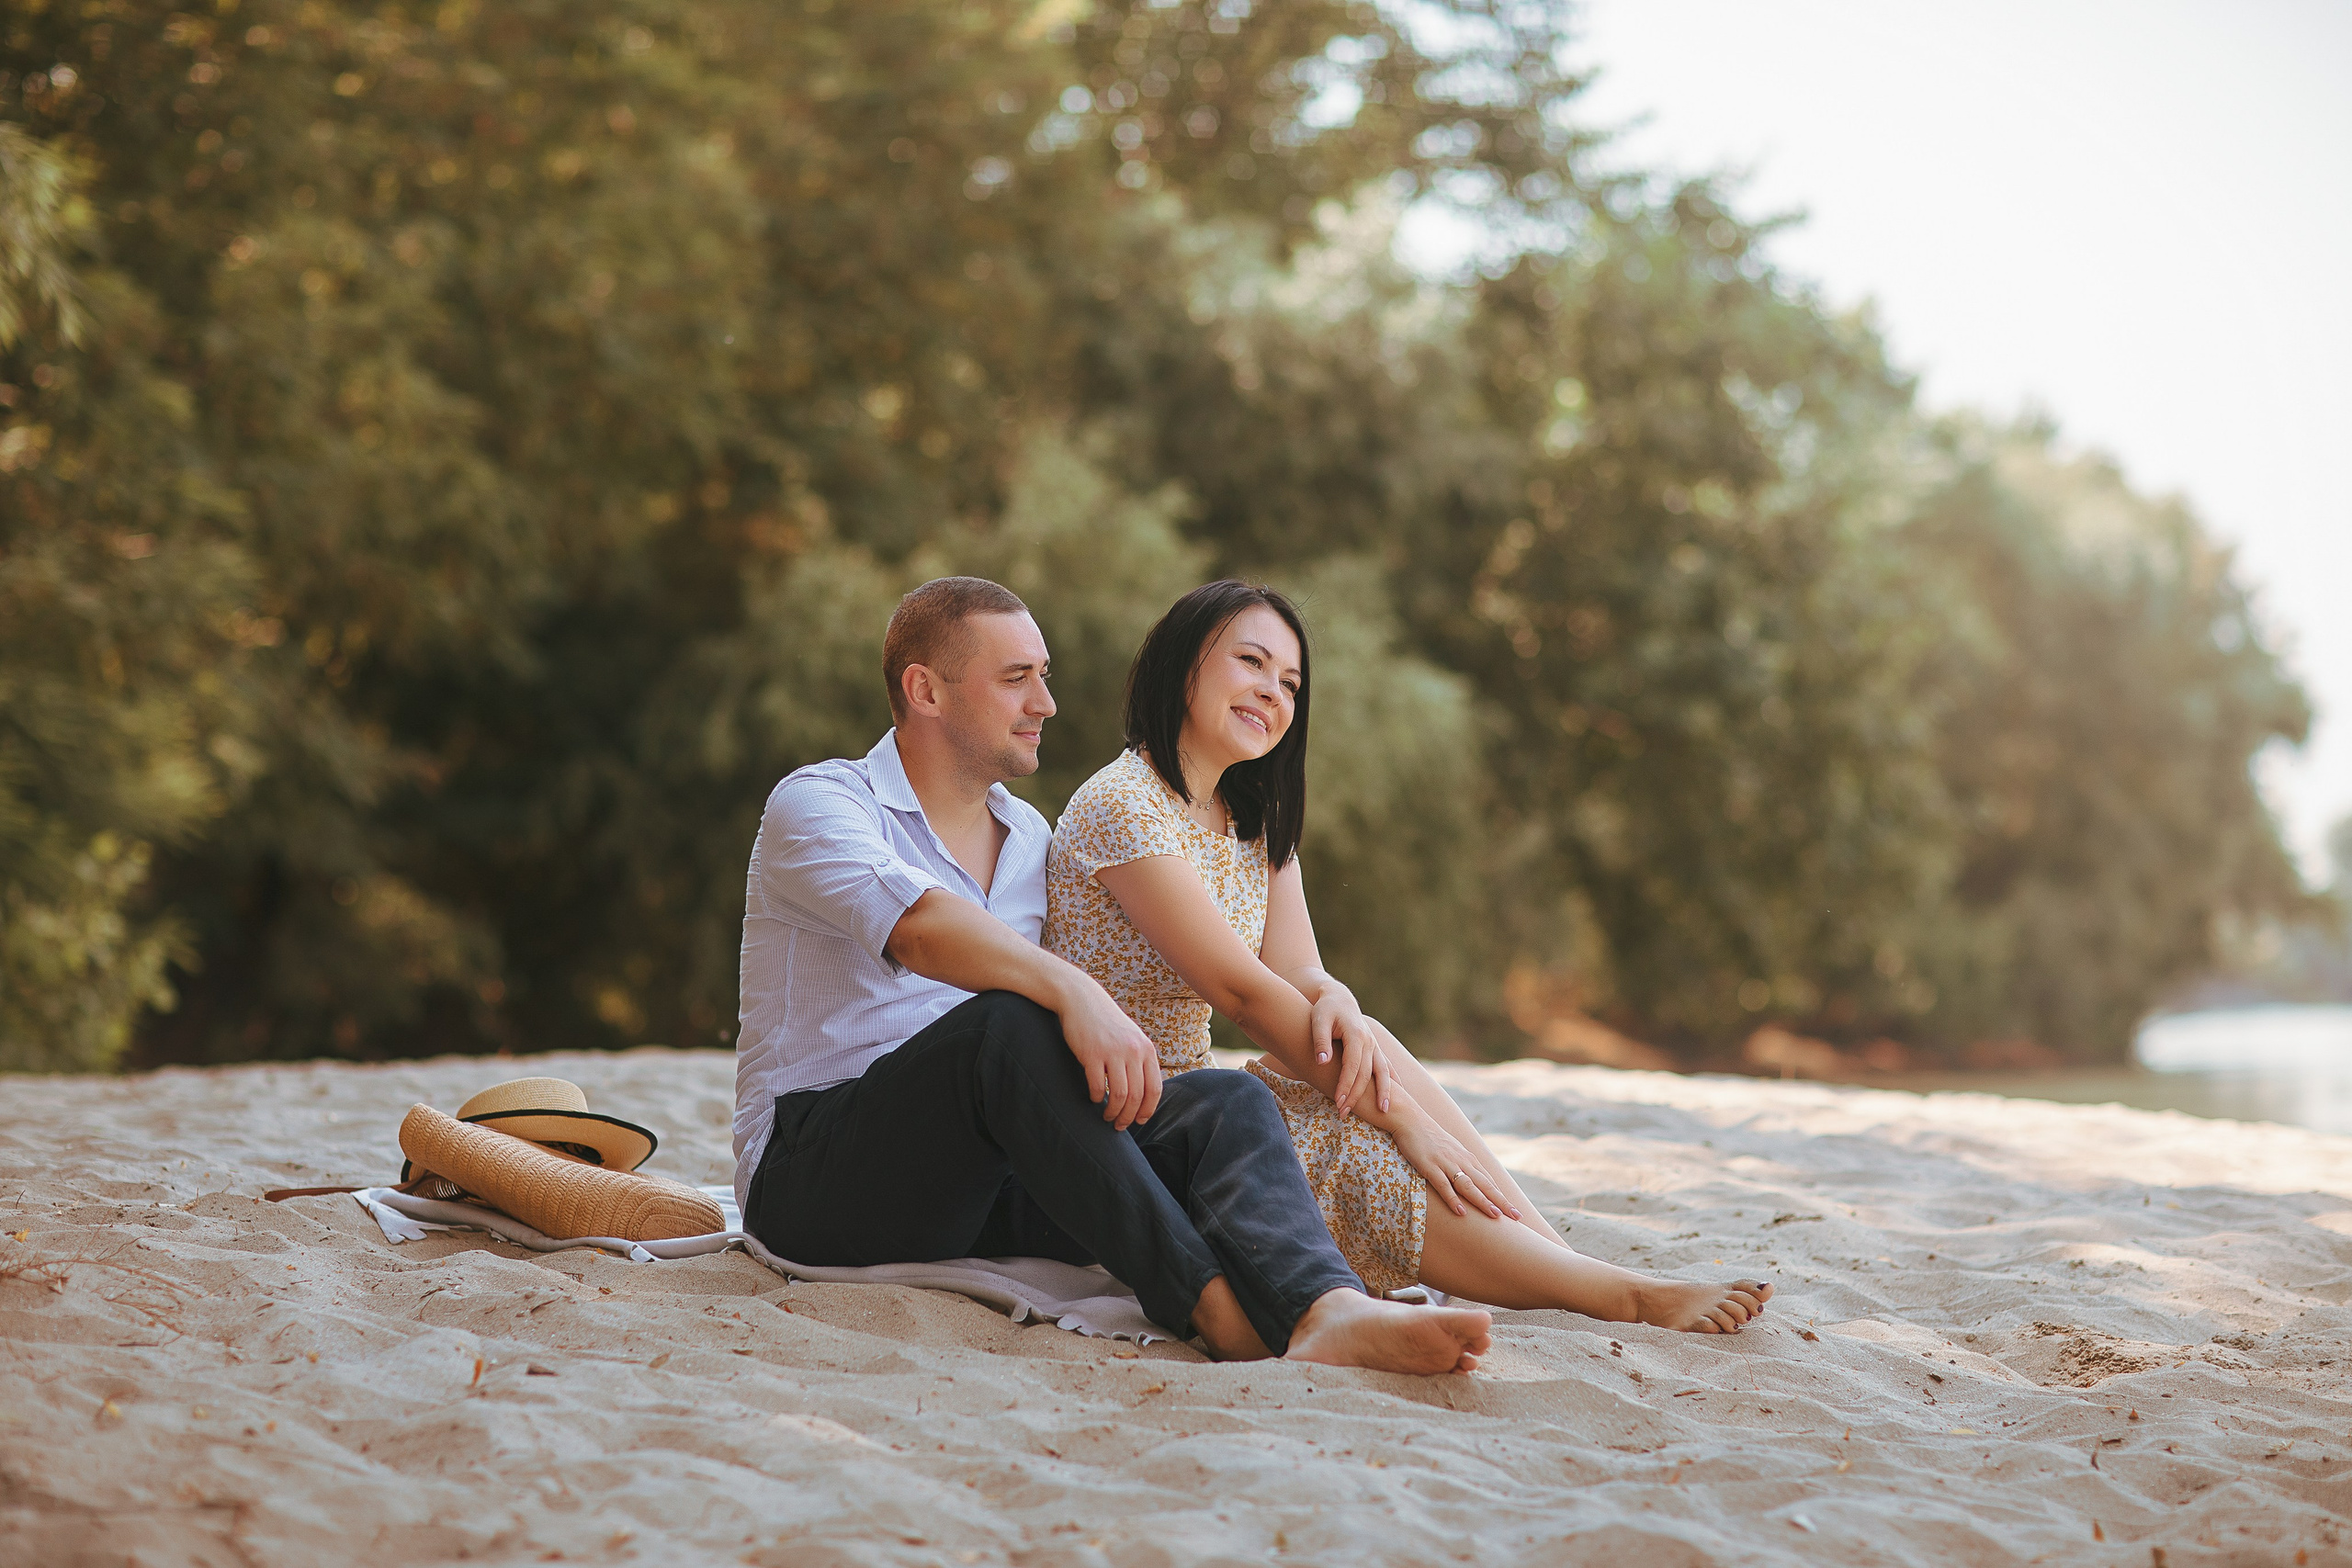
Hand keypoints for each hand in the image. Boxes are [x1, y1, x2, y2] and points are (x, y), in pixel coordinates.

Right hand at [1056, 974, 1162, 1130]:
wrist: (1082, 1000)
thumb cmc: (1107, 1024)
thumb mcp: (1131, 1038)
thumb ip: (1140, 1060)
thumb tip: (1145, 1093)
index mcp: (1146, 1049)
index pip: (1155, 1089)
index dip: (1148, 1110)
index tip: (1139, 1121)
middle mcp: (1133, 1051)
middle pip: (1137, 1096)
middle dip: (1129, 1117)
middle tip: (1120, 1126)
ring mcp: (1113, 1052)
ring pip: (1120, 1095)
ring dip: (1114, 1112)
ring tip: (1108, 1117)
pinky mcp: (1092, 1053)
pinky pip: (1098, 1086)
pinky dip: (1097, 1098)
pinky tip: (1094, 1098)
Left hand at [1307, 984, 1393, 1118]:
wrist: (1339, 998)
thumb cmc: (1325, 1009)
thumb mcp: (1318, 1020)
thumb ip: (1320, 1040)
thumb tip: (1322, 1061)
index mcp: (1356, 1035)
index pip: (1352, 1066)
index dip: (1346, 1085)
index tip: (1338, 1101)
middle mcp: (1369, 1042)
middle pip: (1366, 1074)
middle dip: (1356, 1095)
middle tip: (1344, 1112)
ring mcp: (1375, 1046)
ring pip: (1383, 1072)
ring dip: (1383, 1092)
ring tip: (1383, 1111)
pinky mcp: (1375, 1049)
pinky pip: (1387, 1067)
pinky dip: (1393, 1082)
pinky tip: (1397, 1096)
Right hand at [1389, 1109, 1518, 1220]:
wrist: (1410, 1119)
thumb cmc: (1430, 1137)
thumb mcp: (1452, 1150)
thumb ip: (1463, 1164)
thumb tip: (1473, 1178)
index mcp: (1468, 1159)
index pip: (1489, 1181)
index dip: (1503, 1197)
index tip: (1515, 1212)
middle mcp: (1461, 1161)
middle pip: (1485, 1185)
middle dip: (1501, 1202)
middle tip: (1516, 1217)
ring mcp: (1446, 1163)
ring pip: (1468, 1186)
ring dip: (1482, 1201)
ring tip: (1495, 1216)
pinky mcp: (1430, 1166)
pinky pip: (1443, 1185)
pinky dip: (1453, 1199)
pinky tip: (1461, 1211)